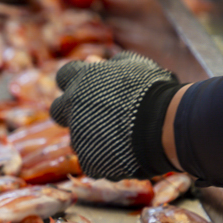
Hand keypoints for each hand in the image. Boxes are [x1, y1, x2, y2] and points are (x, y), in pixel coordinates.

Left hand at [50, 53, 180, 179]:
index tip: (87, 88)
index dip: (75, 82)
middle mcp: (72, 107)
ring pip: (79, 138)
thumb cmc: (154, 90)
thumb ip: (109, 64)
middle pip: (58, 110)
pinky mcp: (88, 160)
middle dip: (72, 113)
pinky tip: (127, 155)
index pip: (64, 75)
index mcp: (82, 79)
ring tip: (123, 138)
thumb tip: (91, 61)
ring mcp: (78, 135)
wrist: (164, 125)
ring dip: (94, 137)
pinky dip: (107, 160)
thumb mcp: (135, 67)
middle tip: (96, 117)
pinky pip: (94, 162)